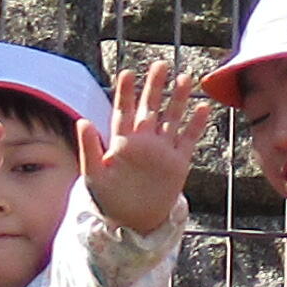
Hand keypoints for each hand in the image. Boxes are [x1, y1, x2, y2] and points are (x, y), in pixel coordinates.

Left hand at [87, 56, 207, 234]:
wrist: (134, 222)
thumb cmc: (109, 200)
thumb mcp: (94, 175)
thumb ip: (89, 149)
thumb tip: (82, 121)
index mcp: (122, 141)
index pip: (124, 111)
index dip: (126, 92)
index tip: (128, 72)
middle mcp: (144, 141)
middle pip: (151, 107)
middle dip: (155, 86)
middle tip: (161, 64)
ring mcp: (162, 150)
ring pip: (172, 118)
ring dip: (178, 99)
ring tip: (185, 77)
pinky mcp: (178, 162)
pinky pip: (189, 139)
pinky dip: (196, 124)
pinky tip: (203, 108)